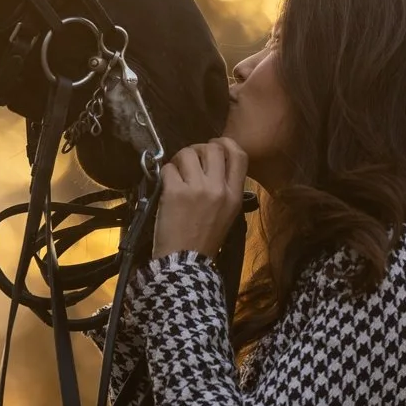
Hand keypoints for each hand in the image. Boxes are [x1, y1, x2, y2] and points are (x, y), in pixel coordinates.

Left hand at [151, 137, 247, 259]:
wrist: (185, 262)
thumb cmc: (205, 240)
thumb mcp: (227, 214)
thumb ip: (225, 188)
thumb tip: (212, 164)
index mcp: (235, 195)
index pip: (239, 155)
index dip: (226, 143)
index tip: (215, 145)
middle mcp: (219, 188)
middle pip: (212, 148)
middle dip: (198, 149)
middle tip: (190, 161)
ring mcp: (197, 189)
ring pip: (187, 153)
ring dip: (178, 160)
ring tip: (176, 174)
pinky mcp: (174, 192)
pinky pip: (168, 168)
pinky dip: (165, 174)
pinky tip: (166, 187)